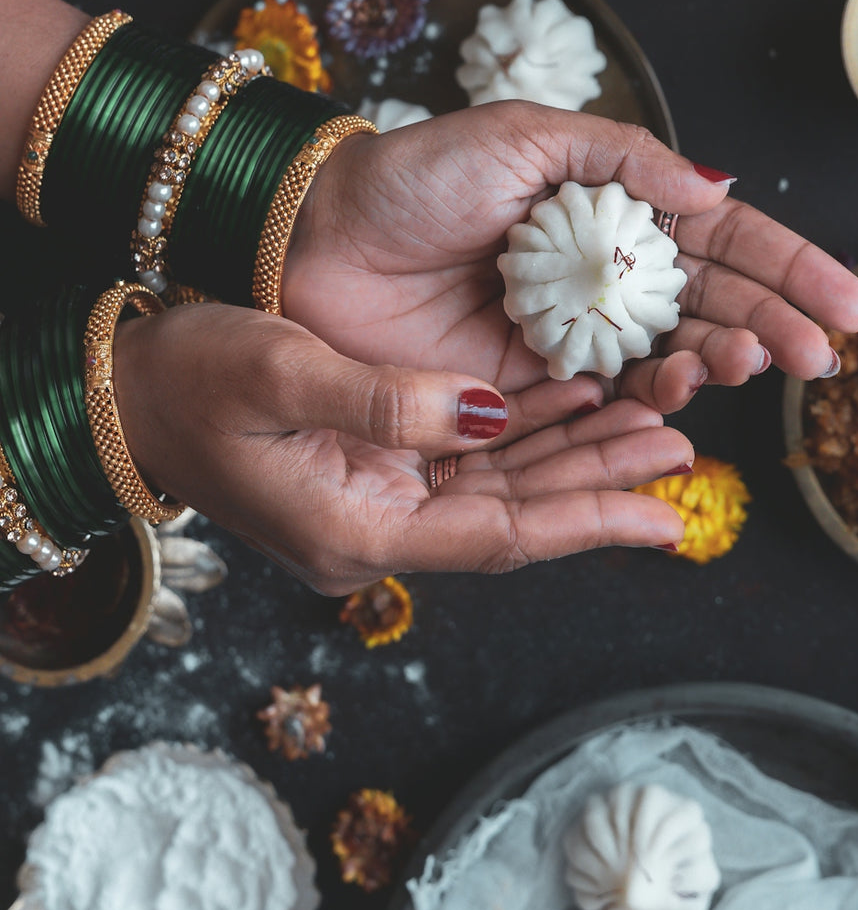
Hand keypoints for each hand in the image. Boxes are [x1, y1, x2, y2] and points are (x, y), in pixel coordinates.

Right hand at [113, 302, 692, 590]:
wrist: (125, 394)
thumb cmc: (187, 382)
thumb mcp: (280, 374)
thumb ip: (386, 400)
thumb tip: (489, 408)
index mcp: (358, 527)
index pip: (502, 536)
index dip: (590, 522)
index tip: (667, 515)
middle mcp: (380, 527)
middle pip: (517, 515)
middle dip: (601, 483)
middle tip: (681, 447)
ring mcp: (380, 501)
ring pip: (504, 487)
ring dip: (576, 455)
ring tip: (654, 422)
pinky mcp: (377, 470)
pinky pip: (473, 460)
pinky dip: (529, 431)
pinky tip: (580, 396)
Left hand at [282, 102, 857, 414]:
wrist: (312, 239)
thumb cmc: (413, 175)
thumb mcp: (525, 137)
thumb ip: (627, 160)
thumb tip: (724, 187)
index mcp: (611, 207)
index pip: (721, 241)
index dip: (790, 269)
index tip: (852, 303)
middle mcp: (603, 274)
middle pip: (711, 305)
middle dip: (774, 326)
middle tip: (822, 353)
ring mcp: (572, 333)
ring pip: (669, 357)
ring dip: (721, 362)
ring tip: (752, 360)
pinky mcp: (529, 386)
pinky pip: (606, 400)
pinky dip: (650, 402)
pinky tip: (682, 392)